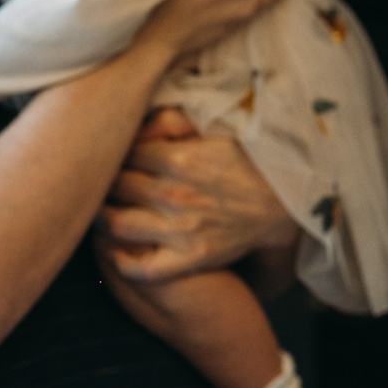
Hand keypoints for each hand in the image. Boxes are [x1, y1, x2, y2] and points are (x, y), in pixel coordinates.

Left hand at [97, 110, 298, 282]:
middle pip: (115, 185)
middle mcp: (177, 195)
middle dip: (106, 180)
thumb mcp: (214, 128)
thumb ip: (171, 120)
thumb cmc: (246, 162)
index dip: (116, 152)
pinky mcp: (192, 258)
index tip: (116, 155)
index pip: (123, 152)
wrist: (284, 201)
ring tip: (105, 208)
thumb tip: (135, 123)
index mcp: (181, 158)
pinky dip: (120, 261)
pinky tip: (116, 249)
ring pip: (116, 223)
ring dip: (102, 215)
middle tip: (104, 180)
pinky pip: (142, 268)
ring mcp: (182, 230)